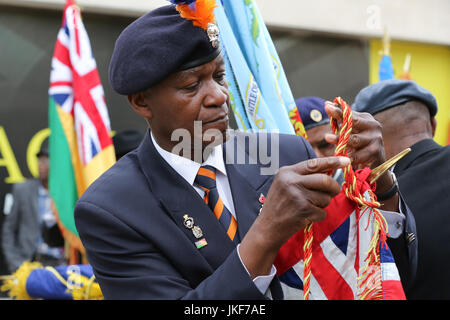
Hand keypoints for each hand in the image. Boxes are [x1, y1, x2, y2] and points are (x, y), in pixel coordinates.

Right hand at [239, 156, 349, 278]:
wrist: (267, 228)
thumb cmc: (279, 205)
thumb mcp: (285, 184)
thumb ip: (303, 176)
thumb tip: (329, 171)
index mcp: (286, 172)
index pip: (314, 163)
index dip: (332, 161)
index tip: (346, 161)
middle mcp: (291, 181)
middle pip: (325, 180)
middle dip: (333, 187)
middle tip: (333, 192)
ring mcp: (297, 196)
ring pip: (326, 197)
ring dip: (323, 204)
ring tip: (309, 207)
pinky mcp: (303, 210)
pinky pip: (323, 211)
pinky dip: (318, 216)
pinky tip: (306, 217)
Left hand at [324, 101, 397, 209]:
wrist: (376, 166)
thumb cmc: (360, 147)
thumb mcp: (351, 133)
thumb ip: (341, 122)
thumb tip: (327, 105)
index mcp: (367, 120)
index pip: (350, 113)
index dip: (338, 110)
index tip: (327, 105)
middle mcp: (373, 126)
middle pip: (353, 121)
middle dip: (339, 115)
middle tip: (327, 110)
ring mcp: (376, 139)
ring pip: (354, 139)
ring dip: (339, 139)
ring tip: (327, 137)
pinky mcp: (375, 153)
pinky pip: (357, 155)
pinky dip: (348, 157)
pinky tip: (340, 158)